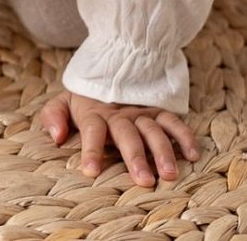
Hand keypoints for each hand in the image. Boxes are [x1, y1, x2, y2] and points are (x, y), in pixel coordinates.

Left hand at [40, 90, 197, 186]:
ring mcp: (140, 112)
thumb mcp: (64, 102)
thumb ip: (53, 116)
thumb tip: (57, 137)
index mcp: (95, 114)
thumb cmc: (85, 97)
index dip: (91, 150)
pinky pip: (173, 121)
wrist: (108, 66)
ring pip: (153, 129)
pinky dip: (184, 136)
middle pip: (127, 134)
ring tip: (169, 174)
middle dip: (135, 157)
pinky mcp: (157, 111)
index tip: (90, 172)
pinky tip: (192, 155)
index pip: (92, 130)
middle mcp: (120, 114)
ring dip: (163, 151)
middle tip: (143, 181)